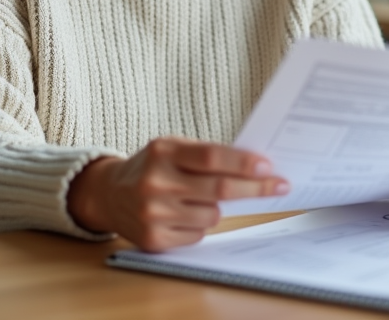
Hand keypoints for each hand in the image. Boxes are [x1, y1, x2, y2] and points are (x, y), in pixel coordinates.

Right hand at [66, 136, 288, 250]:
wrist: (109, 194)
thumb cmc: (152, 167)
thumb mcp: (172, 148)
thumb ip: (205, 154)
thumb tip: (254, 166)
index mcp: (162, 153)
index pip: (211, 157)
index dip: (242, 163)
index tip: (268, 166)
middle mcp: (155, 183)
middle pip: (219, 189)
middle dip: (255, 188)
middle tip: (280, 185)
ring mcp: (153, 214)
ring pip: (212, 215)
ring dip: (216, 207)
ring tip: (195, 198)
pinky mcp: (154, 239)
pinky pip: (198, 234)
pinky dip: (198, 225)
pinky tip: (181, 214)